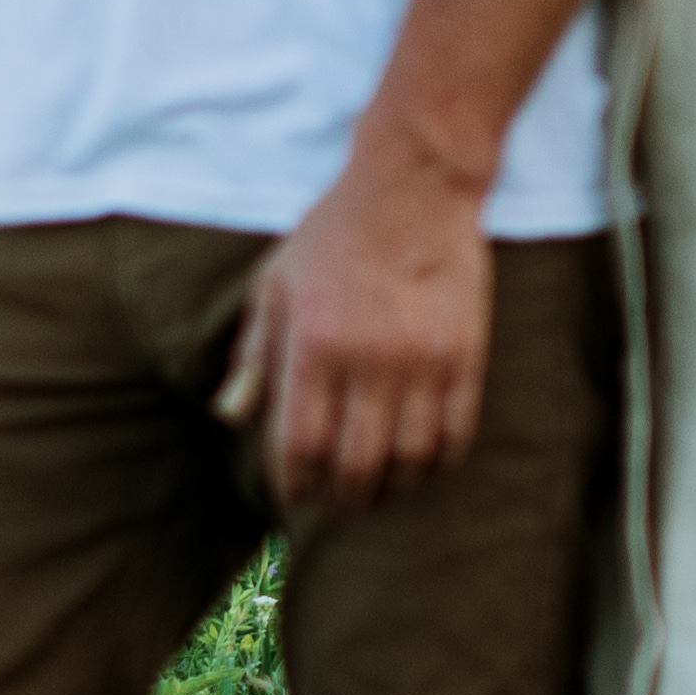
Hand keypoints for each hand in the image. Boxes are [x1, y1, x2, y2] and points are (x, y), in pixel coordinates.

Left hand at [229, 147, 493, 510]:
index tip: (292, 495)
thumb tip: (230, 417)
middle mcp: (368, 360)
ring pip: (409, 458)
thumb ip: (253, 355)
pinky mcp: (466, 355)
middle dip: (342, 499)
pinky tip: (419, 466)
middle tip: (335, 506)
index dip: (295, 484)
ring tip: (376, 492)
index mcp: (312, 345)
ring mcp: (422, 360)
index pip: (300, 445)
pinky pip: (455, 433)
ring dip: (390, 488)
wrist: (414, 188)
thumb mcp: (274, 286)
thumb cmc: (333, 237)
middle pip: (356, 465)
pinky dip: (436, 463)